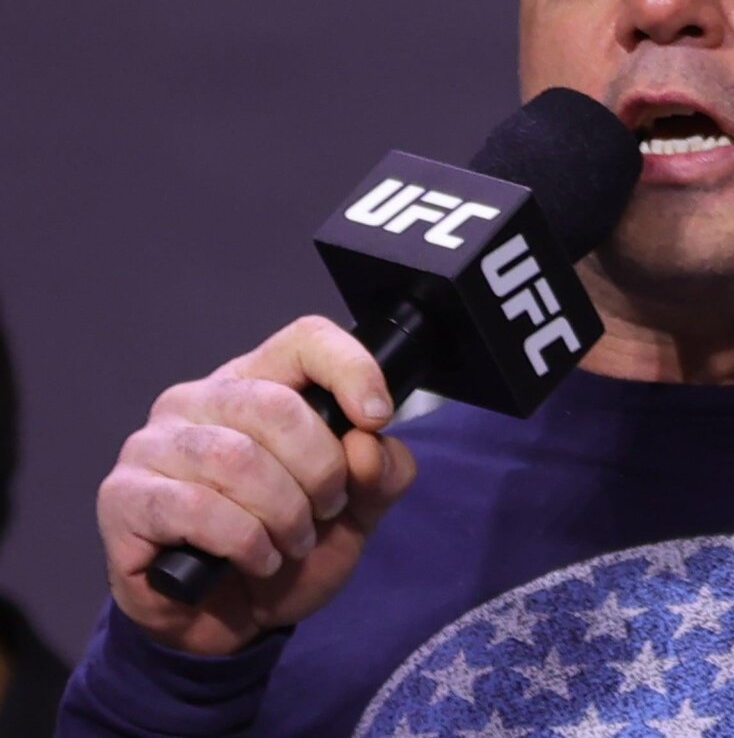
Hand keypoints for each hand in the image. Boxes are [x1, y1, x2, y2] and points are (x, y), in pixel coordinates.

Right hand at [96, 316, 417, 655]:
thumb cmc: (287, 549)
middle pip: (276, 406)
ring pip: (237, 459)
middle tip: (326, 511)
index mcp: (258, 384)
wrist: (231, 621)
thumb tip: (369, 442)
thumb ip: (382, 473)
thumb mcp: (357, 513)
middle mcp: (198, 401)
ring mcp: (153, 445)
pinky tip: (256, 560)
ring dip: (283, 514)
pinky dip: (245, 542)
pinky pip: (197, 508)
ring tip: (291, 544)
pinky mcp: (124, 497)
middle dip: (320, 470)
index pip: (305, 339)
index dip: (350, 369)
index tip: (377, 419)